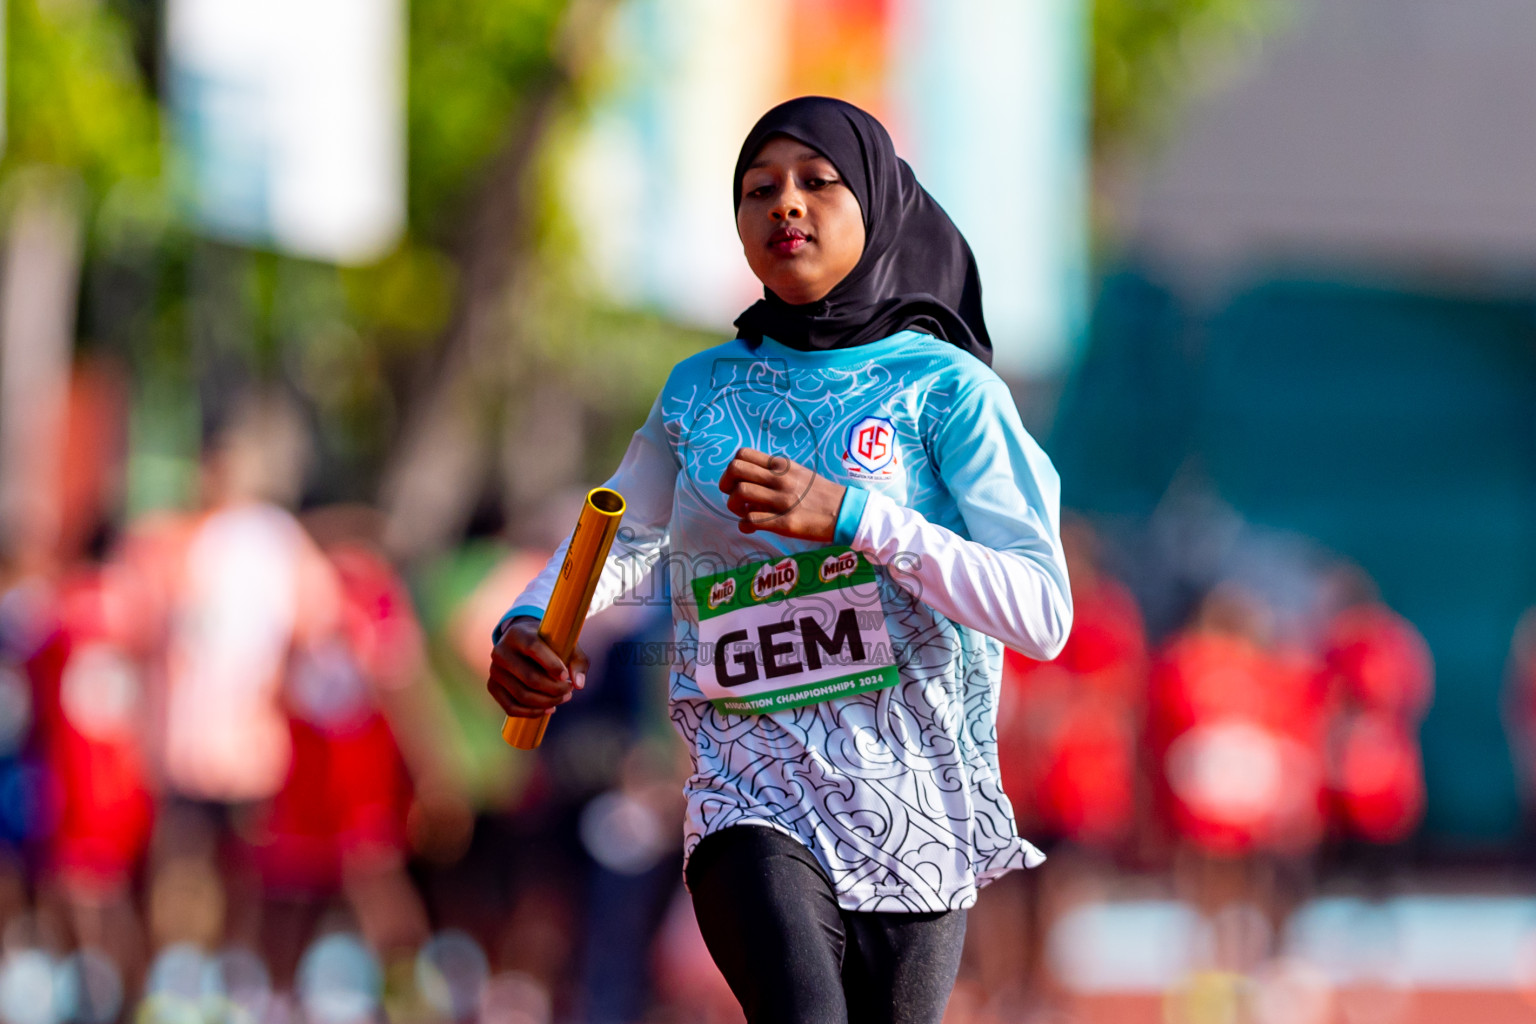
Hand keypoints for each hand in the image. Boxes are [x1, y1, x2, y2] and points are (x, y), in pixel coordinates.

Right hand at [486, 616, 588, 717]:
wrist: (522, 643)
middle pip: (529, 678)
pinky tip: (548, 709)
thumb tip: (579, 684)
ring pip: (522, 695)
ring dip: (547, 702)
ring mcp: (494, 670)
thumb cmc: (549, 643)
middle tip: (570, 691)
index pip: (533, 648)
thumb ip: (577, 660)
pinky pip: (511, 707)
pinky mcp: (492, 686)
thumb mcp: (565, 644)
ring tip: (563, 698)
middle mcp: (501, 651)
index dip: (552, 665)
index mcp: (518, 633)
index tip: (566, 677)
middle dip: (554, 689)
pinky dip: (532, 713)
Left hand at [719, 447, 845, 542]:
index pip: (743, 454)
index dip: (732, 468)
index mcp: (782, 465)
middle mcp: (780, 479)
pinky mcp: (785, 522)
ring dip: (734, 505)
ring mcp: (782, 500)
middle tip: (733, 496)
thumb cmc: (820, 493)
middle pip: (735, 469)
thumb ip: (775, 472)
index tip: (736, 481)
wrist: (845, 512)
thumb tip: (750, 477)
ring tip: (743, 512)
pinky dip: (743, 525)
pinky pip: (751, 520)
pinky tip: (750, 527)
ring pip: (740, 493)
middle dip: (726, 484)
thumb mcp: (799, 473)